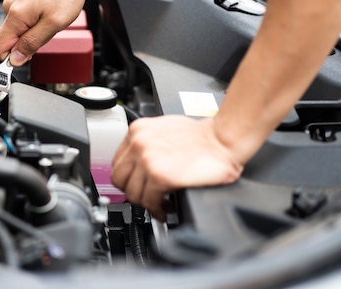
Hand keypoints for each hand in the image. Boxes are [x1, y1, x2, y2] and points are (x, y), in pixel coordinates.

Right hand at [0, 0, 86, 65]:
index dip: (11, 58)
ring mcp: (15, 1)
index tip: (25, 59)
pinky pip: (24, 18)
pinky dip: (36, 20)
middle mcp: (10, 8)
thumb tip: (16, 59)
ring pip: (18, 29)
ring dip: (33, 31)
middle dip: (26, 44)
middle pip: (9, 40)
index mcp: (15, 16)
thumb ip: (32, 43)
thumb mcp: (54, 23)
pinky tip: (48, 10)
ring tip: (50, 18)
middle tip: (46, 32)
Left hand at [111, 115, 243, 221]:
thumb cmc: (202, 136)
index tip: (135, 184)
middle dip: (133, 192)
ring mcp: (147, 160)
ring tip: (159, 204)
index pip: (118, 162)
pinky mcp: (159, 176)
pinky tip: (165, 208)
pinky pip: (148, 201)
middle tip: (146, 197)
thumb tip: (139, 163)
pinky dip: (156, 210)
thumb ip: (147, 144)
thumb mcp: (163, 130)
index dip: (127, 177)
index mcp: (137, 131)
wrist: (223, 140)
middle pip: (119, 179)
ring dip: (146, 203)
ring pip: (132, 193)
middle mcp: (138, 143)